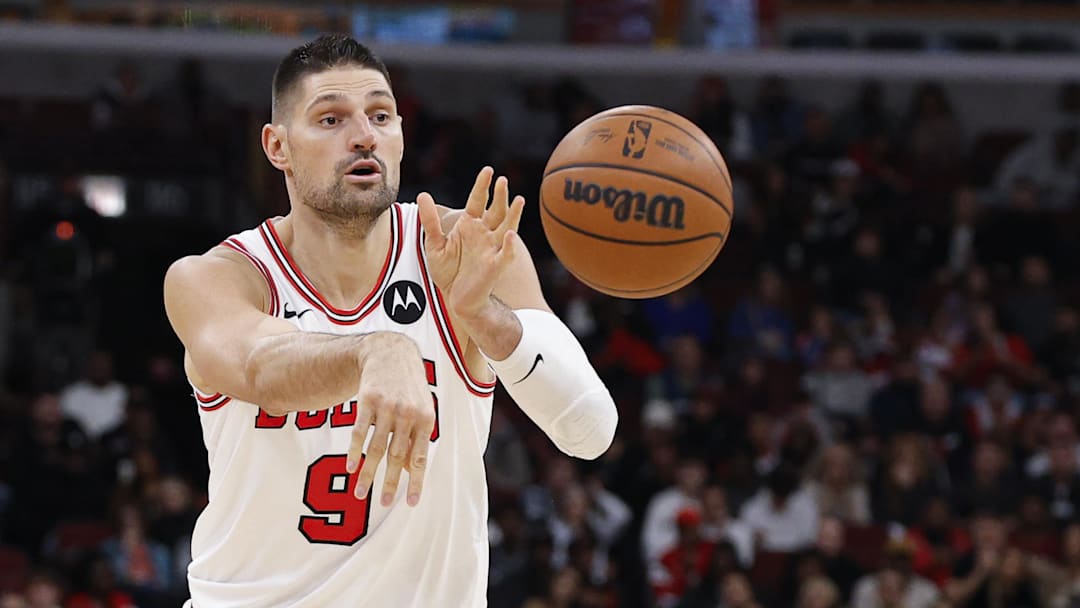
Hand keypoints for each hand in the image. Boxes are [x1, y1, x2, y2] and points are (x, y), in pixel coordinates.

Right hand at [346, 333, 434, 507]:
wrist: (390, 353)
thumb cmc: (409, 386)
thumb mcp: (423, 407)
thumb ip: (419, 435)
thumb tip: (414, 469)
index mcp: (426, 419)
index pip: (420, 457)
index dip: (415, 481)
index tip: (410, 503)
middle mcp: (408, 414)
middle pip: (397, 456)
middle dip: (390, 482)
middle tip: (383, 503)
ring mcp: (387, 406)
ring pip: (376, 447)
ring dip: (368, 473)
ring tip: (360, 493)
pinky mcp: (367, 400)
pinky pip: (359, 432)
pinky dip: (355, 452)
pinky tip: (351, 467)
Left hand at [417, 166, 524, 319]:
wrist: (456, 298)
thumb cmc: (448, 270)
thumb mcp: (434, 244)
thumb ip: (430, 221)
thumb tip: (423, 195)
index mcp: (470, 225)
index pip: (478, 200)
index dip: (483, 186)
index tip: (488, 171)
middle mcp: (484, 233)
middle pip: (496, 210)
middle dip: (500, 196)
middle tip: (502, 180)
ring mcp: (492, 248)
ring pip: (506, 227)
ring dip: (513, 214)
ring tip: (519, 200)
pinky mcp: (495, 265)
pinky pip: (505, 254)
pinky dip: (509, 245)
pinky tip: (511, 235)